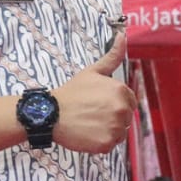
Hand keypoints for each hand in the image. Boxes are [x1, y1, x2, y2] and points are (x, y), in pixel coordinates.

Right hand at [53, 29, 136, 153]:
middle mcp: (121, 109)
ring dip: (108, 130)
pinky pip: (111, 145)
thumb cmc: (71, 93)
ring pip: (120, 133)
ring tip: (89, 124)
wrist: (50, 113)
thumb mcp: (93, 71)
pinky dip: (101, 142)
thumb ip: (112, 56)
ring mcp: (115, 127)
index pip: (130, 102)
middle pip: (126, 118)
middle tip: (92, 114)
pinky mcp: (107, 143)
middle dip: (112, 117)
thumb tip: (122, 35)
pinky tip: (88, 134)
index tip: (99, 104)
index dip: (115, 104)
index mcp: (121, 91)